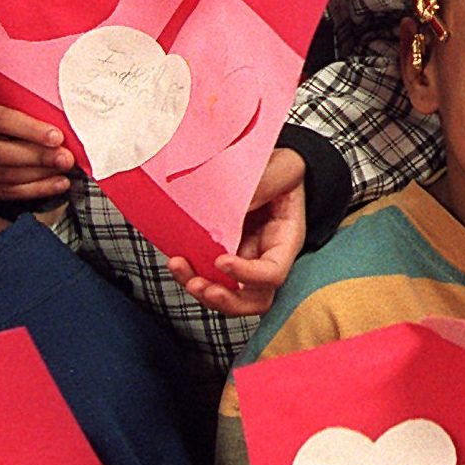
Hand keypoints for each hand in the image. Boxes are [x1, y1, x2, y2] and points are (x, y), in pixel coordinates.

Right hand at [0, 97, 75, 201]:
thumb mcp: (2, 102)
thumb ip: (24, 107)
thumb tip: (63, 119)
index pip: (0, 120)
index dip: (31, 130)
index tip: (57, 136)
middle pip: (2, 153)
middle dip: (40, 157)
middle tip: (66, 158)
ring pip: (7, 176)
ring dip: (42, 175)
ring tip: (64, 169)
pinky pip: (9, 192)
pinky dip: (37, 189)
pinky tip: (57, 183)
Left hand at [168, 148, 306, 315]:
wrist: (270, 164)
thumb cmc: (282, 167)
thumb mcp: (281, 168)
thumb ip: (263, 185)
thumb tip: (232, 207)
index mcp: (286, 240)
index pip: (273, 273)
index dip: (248, 275)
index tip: (221, 260)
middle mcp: (266, 257)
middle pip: (254, 299)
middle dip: (226, 299)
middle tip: (200, 286)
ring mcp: (245, 259)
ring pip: (229, 293)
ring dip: (203, 290)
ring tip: (180, 269)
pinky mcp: (225, 253)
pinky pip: (209, 275)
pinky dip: (191, 274)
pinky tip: (178, 261)